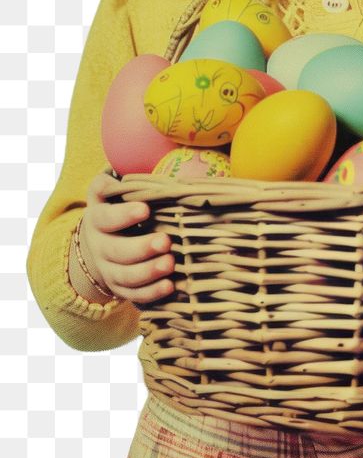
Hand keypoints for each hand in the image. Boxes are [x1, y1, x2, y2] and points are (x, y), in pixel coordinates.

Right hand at [77, 171, 174, 304]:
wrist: (98, 245)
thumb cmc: (116, 208)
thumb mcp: (110, 192)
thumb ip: (118, 180)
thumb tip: (132, 161)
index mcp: (98, 218)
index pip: (105, 217)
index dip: (123, 215)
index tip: (145, 209)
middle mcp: (100, 246)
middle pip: (116, 251)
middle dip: (141, 248)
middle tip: (166, 241)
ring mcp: (109, 270)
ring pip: (125, 276)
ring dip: (149, 272)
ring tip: (170, 263)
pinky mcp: (121, 289)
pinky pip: (134, 296)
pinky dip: (152, 294)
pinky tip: (170, 287)